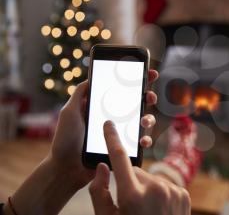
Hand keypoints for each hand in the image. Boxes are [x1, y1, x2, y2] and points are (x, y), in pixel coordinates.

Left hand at [49, 70, 158, 188]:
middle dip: (148, 97)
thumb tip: (91, 77)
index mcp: (102, 107)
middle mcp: (113, 118)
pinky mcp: (123, 147)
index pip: (121, 90)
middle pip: (137, 104)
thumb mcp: (69, 112)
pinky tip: (143, 140)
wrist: (67, 169)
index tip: (149, 73)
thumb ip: (79, 94)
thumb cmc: (65, 140)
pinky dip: (145, 139)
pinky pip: (139, 141)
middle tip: (149, 96)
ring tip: (144, 121)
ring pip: (142, 121)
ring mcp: (120, 133)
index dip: (136, 81)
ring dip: (149, 118)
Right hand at [89, 121, 190, 214]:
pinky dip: (159, 193)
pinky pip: (164, 185)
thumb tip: (102, 167)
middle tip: (130, 203)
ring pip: (151, 179)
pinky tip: (158, 210)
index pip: (119, 158)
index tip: (109, 125)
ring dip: (145, 188)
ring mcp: (172, 191)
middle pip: (135, 172)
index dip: (112, 139)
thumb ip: (99, 192)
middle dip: (130, 182)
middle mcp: (155, 190)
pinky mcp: (183, 194)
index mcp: (133, 196)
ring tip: (146, 210)